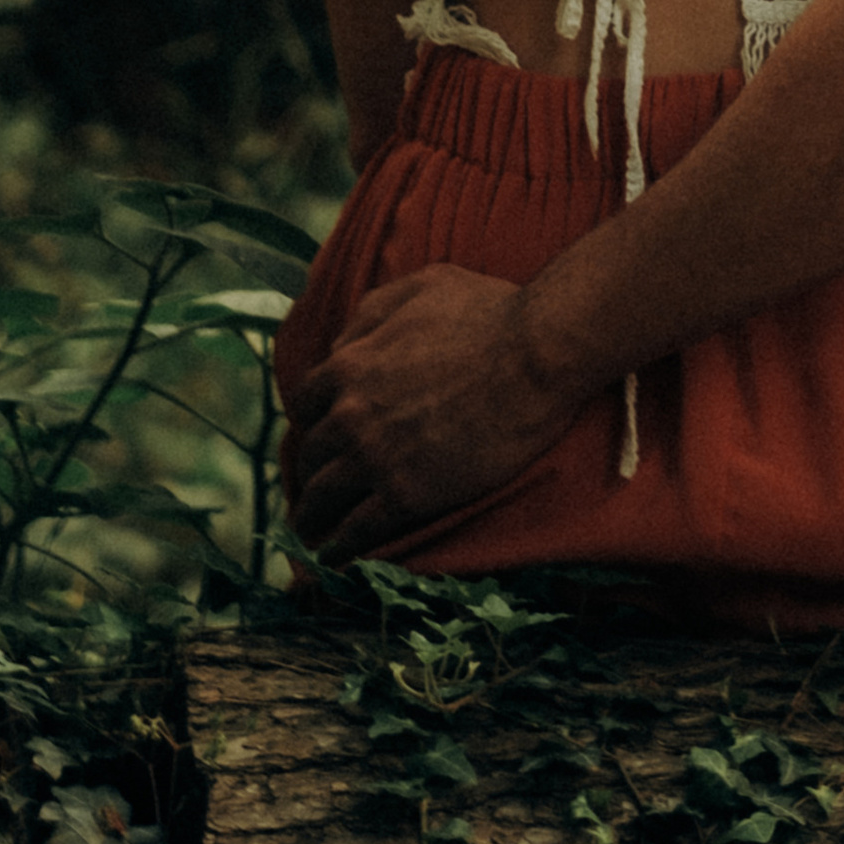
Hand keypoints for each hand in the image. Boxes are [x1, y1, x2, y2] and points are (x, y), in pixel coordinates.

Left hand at [290, 264, 590, 563]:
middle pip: (311, 453)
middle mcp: (351, 415)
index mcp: (351, 364)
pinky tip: (338, 557)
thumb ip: (372, 312)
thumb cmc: (489, 313)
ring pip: (325, 497)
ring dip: (313, 518)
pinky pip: (359, 530)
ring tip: (313, 533)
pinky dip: (342, 547)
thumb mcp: (422, 286)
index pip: (307, 402)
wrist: (536, 356)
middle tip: (314, 488)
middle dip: (309, 473)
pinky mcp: (407, 495)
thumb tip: (340, 342)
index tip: (318, 436)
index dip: (311, 422)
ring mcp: (377, 458)